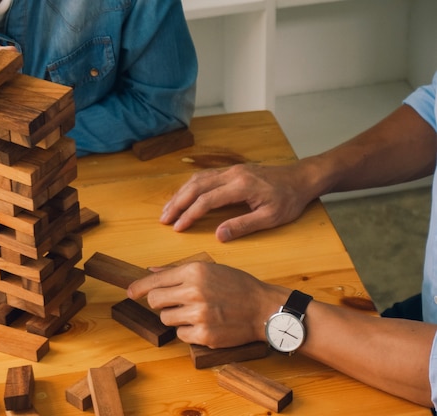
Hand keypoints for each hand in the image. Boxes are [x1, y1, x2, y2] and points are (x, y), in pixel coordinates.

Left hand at [127, 262, 287, 347]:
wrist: (264, 309)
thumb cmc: (238, 286)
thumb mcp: (210, 269)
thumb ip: (178, 271)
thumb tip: (152, 271)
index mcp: (194, 272)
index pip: (155, 281)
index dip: (139, 287)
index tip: (130, 292)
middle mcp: (194, 292)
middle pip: (155, 301)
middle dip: (160, 302)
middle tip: (174, 302)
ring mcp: (198, 315)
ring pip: (166, 319)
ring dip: (175, 317)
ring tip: (196, 312)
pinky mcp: (204, 335)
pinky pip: (180, 335)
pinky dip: (188, 331)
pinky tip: (204, 324)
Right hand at [160, 163, 315, 241]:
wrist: (301, 178)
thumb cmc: (289, 200)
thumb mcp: (270, 218)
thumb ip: (243, 226)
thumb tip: (218, 236)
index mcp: (241, 186)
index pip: (207, 200)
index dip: (189, 214)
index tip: (177, 228)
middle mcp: (232, 174)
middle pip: (196, 186)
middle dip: (177, 203)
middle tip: (163, 219)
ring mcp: (231, 170)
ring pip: (197, 179)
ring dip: (180, 194)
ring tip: (168, 209)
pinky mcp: (232, 170)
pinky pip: (204, 177)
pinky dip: (190, 188)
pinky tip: (183, 197)